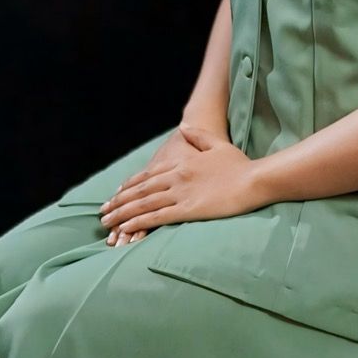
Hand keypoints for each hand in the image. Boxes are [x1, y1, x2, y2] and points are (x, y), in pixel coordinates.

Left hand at [99, 123, 263, 236]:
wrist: (254, 179)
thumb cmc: (239, 165)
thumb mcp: (217, 145)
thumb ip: (198, 137)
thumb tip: (183, 129)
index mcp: (181, 164)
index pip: (148, 176)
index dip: (130, 185)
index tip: (117, 193)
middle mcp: (176, 178)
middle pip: (140, 191)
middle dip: (119, 201)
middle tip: (103, 211)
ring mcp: (180, 194)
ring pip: (144, 204)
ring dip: (123, 214)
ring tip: (108, 223)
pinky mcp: (188, 210)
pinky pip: (157, 217)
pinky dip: (139, 222)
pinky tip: (127, 228)